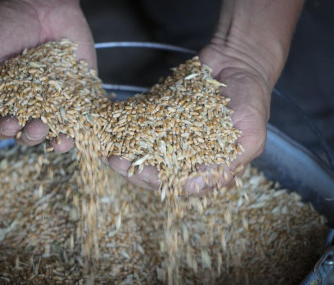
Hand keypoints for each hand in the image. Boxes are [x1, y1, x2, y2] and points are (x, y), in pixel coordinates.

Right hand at [0, 0, 94, 151]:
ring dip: (53, 140)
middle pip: (25, 135)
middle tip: (34, 126)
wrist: (42, 3)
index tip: (7, 123)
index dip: (1, 131)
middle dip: (29, 136)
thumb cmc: (4, 25)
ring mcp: (54, 103)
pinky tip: (75, 135)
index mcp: (0, 101)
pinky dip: (78, 130)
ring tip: (56, 135)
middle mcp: (27, 107)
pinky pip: (79, 120)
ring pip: (53, 133)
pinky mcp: (78, 96)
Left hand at [107, 43, 271, 193]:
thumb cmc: (251, 98)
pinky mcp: (164, 121)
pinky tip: (110, 132)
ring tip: (106, 150)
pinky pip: (142, 130)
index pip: (178, 183)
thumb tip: (200, 186)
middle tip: (114, 161)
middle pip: (157, 172)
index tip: (137, 172)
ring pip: (145, 154)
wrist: (237, 62)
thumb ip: (230, 161)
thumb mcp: (251, 133)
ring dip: (125, 154)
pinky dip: (126, 133)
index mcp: (210, 167)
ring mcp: (174, 139)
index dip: (156, 181)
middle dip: (133, 169)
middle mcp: (190, 157)